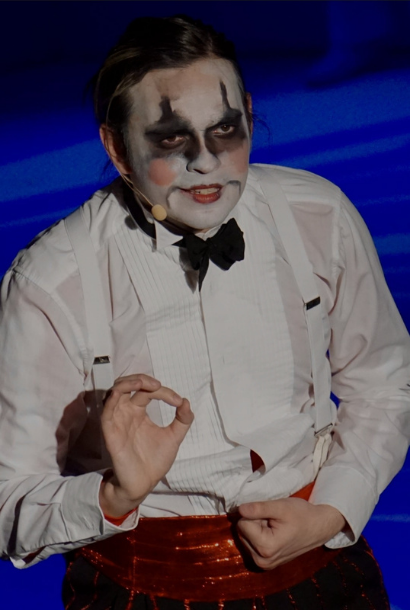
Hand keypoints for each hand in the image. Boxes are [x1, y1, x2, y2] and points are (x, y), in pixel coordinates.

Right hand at [99, 374, 192, 516]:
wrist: (144, 484)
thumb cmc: (155, 461)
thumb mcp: (174, 437)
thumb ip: (182, 420)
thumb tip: (186, 401)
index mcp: (139, 411)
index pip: (148, 391)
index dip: (164, 392)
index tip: (178, 402)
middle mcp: (126, 412)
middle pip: (128, 384)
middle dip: (142, 379)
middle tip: (158, 385)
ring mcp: (117, 420)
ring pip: (115, 391)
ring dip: (127, 383)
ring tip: (143, 383)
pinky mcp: (110, 431)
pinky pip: (107, 410)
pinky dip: (113, 398)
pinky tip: (121, 393)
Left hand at [237, 498, 345, 569]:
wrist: (319, 527)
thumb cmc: (302, 515)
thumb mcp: (281, 507)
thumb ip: (258, 508)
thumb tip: (239, 509)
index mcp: (265, 548)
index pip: (242, 523)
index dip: (255, 514)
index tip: (271, 515)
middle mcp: (262, 561)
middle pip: (242, 531)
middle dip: (255, 522)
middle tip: (274, 520)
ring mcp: (264, 564)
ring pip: (245, 537)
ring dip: (257, 528)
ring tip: (276, 526)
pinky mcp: (265, 563)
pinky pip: (251, 543)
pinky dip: (260, 535)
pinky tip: (275, 533)